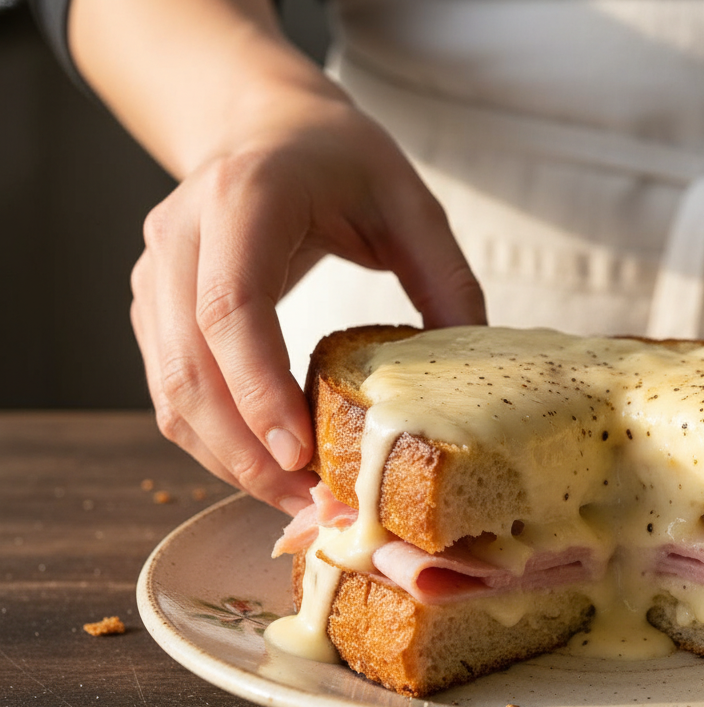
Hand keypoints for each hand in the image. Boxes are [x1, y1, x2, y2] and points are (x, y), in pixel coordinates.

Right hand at [129, 93, 485, 513]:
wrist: (262, 126)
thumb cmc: (338, 158)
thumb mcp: (409, 199)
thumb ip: (445, 277)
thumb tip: (471, 370)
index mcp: (243, 199)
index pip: (230, 306)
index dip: (259, 388)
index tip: (300, 453)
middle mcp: (179, 238)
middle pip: (189, 366)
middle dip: (246, 450)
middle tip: (311, 504)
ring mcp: (154, 276)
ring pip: (169, 391)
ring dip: (227, 458)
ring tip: (297, 501)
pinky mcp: (153, 308)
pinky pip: (170, 390)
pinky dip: (214, 441)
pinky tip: (269, 468)